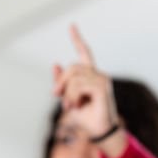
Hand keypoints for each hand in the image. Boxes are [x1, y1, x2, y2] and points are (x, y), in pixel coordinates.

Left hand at [52, 25, 125, 157]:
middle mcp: (98, 74)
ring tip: (70, 106)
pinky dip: (73, 97)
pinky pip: (80, 86)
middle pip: (72, 68)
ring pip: (74, 78)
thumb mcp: (68, 98)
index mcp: (90, 75)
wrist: (98, 131)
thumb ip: (62, 83)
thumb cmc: (85, 116)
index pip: (84, 53)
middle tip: (57, 97)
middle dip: (61, 82)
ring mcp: (102, 80)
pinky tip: (76, 105)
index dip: (77, 39)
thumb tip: (55, 64)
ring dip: (67, 94)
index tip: (71, 26)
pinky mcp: (103, 88)